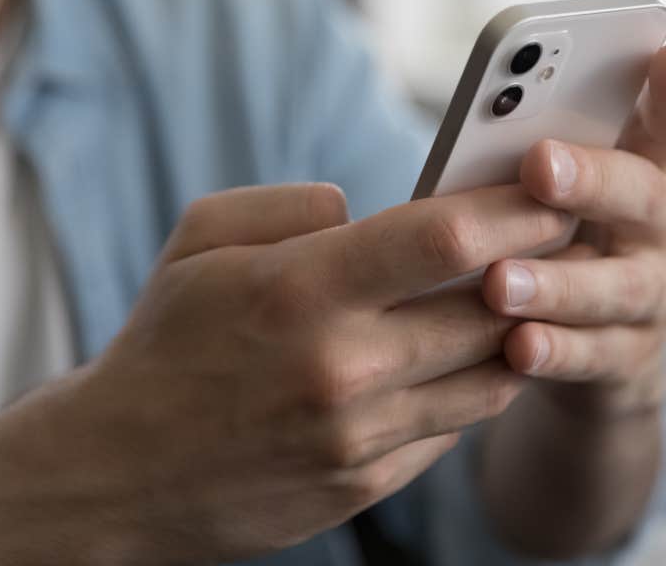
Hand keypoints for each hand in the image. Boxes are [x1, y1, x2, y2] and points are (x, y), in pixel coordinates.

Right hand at [69, 181, 567, 563]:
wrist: (122, 466)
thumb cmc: (163, 340)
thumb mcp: (199, 237)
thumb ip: (289, 203)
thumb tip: (361, 209)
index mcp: (298, 289)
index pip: (442, 238)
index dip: (509, 207)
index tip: (544, 192)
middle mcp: (341, 366)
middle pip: (487, 307)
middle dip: (534, 264)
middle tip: (552, 236)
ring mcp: (358, 435)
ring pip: (487, 374)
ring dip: (513, 330)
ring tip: (510, 295)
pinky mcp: (364, 482)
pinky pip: (450, 427)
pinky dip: (469, 385)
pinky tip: (455, 360)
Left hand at [483, 48, 665, 417]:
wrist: (598, 337)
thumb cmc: (566, 238)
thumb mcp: (572, 186)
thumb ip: (557, 144)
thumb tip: (497, 94)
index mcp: (640, 170)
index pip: (661, 123)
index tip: (660, 50)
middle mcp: (659, 227)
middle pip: (642, 195)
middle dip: (593, 179)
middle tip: (541, 163)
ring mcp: (650, 295)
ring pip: (614, 288)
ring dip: (558, 284)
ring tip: (500, 282)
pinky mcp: (627, 357)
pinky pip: (594, 357)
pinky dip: (556, 350)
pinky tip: (518, 346)